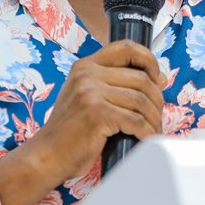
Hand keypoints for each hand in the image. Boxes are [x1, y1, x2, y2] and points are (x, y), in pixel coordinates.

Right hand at [0, 41, 167, 204]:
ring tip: (152, 130)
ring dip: (153, 119)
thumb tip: (158, 80)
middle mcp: (87, 74)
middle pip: (140, 79)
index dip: (149, 60)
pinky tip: (147, 139)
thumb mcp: (86, 97)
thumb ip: (112, 85)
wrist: (47, 156)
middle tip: (156, 116)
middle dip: (156, 100)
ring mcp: (91, 93)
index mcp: (85, 66)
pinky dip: (147, 132)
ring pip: (141, 100)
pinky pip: (136, 120)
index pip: (126, 48)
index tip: (158, 79)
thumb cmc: (70, 132)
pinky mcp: (97, 114)